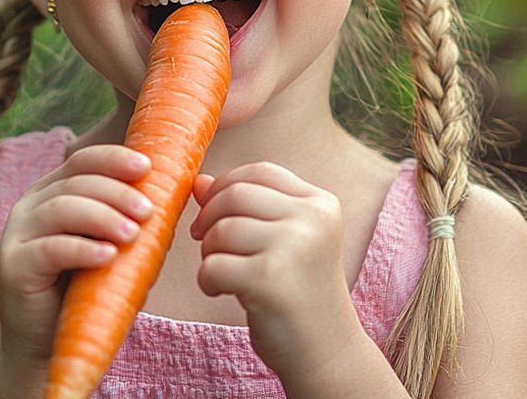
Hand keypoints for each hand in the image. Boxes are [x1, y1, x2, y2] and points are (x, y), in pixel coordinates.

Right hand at [0, 144, 153, 364]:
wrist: (51, 343)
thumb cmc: (87, 291)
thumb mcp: (111, 248)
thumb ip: (130, 223)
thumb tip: (172, 199)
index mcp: (52, 192)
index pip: (82, 162)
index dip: (113, 159)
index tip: (147, 168)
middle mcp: (30, 206)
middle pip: (74, 183)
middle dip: (115, 192)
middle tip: (148, 211)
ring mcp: (17, 234)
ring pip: (61, 209)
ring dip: (102, 216)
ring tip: (133, 233)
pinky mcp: (14, 266)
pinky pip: (49, 250)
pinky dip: (82, 249)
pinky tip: (108, 256)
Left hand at [188, 162, 361, 381]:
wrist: (328, 352)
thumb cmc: (298, 292)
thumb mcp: (281, 241)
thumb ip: (246, 207)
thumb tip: (198, 181)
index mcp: (321, 203)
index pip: (260, 172)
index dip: (226, 186)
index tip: (212, 212)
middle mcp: (313, 219)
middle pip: (236, 195)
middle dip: (209, 217)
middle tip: (208, 244)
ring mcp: (294, 247)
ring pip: (222, 230)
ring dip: (209, 252)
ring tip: (223, 272)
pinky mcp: (270, 279)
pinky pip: (213, 265)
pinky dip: (206, 280)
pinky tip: (221, 292)